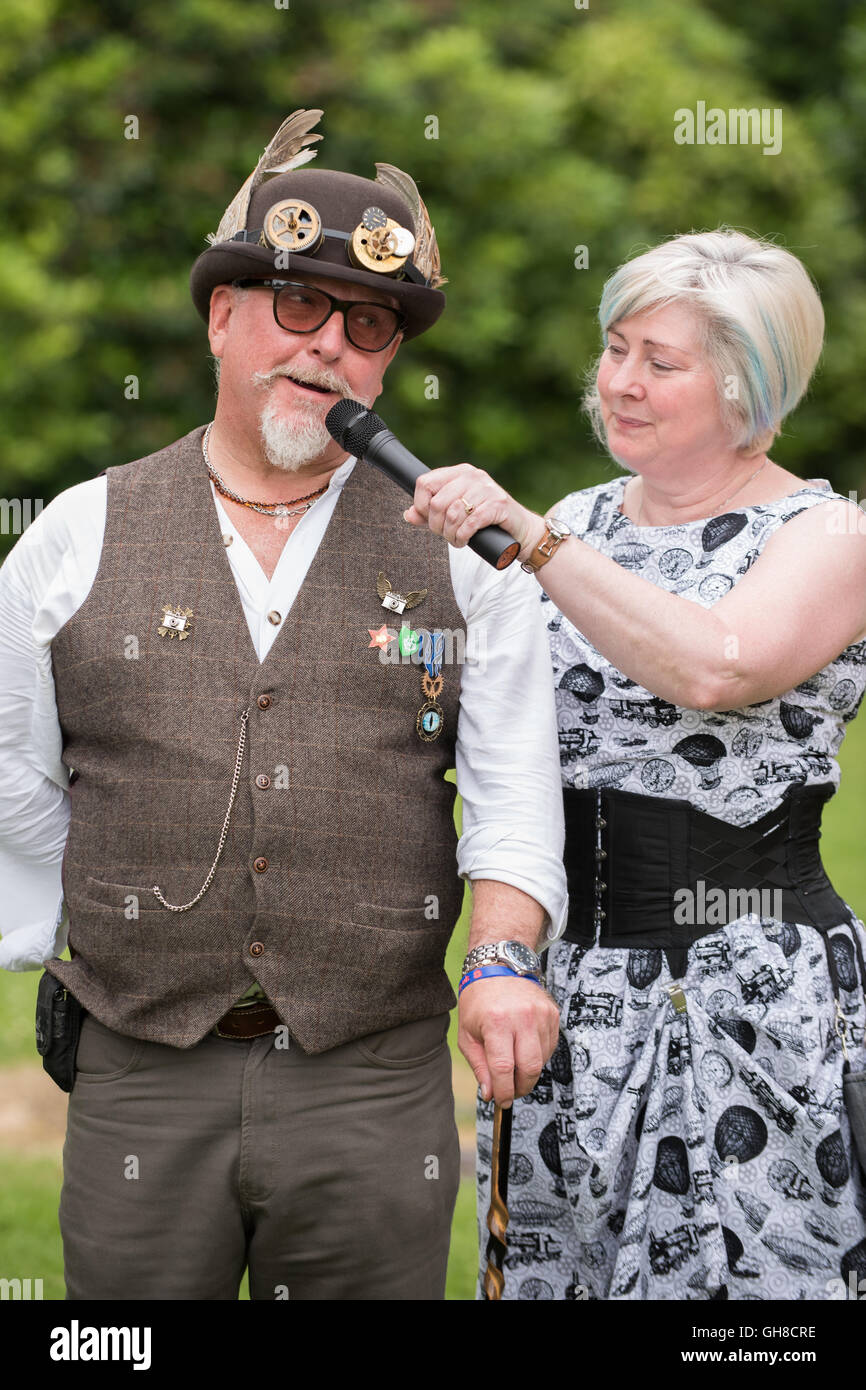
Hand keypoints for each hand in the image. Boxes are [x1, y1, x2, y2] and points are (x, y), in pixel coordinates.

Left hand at [403, 463, 545, 559]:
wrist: (520, 531)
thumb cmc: (485, 522)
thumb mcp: (455, 515)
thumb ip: (431, 513)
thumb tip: (407, 515)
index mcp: (460, 472)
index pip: (424, 483)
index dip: (421, 506)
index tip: (430, 520)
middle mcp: (473, 476)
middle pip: (437, 502)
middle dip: (437, 526)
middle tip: (445, 535)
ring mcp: (487, 488)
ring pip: (452, 513)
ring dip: (450, 534)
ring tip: (457, 540)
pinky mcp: (498, 504)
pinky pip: (469, 522)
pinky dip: (462, 536)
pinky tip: (465, 541)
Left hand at [458, 974, 560, 1106]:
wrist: (500, 966)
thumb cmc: (479, 1001)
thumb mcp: (467, 1034)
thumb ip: (479, 1066)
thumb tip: (490, 1095)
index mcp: (496, 1021)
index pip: (504, 1068)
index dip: (504, 1091)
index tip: (501, 1102)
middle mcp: (522, 1017)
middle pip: (530, 1068)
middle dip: (520, 1087)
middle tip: (510, 1091)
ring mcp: (541, 1015)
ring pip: (541, 1060)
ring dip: (528, 1072)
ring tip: (514, 1066)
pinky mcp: (553, 1014)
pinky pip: (549, 1047)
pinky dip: (537, 1056)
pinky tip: (523, 1048)